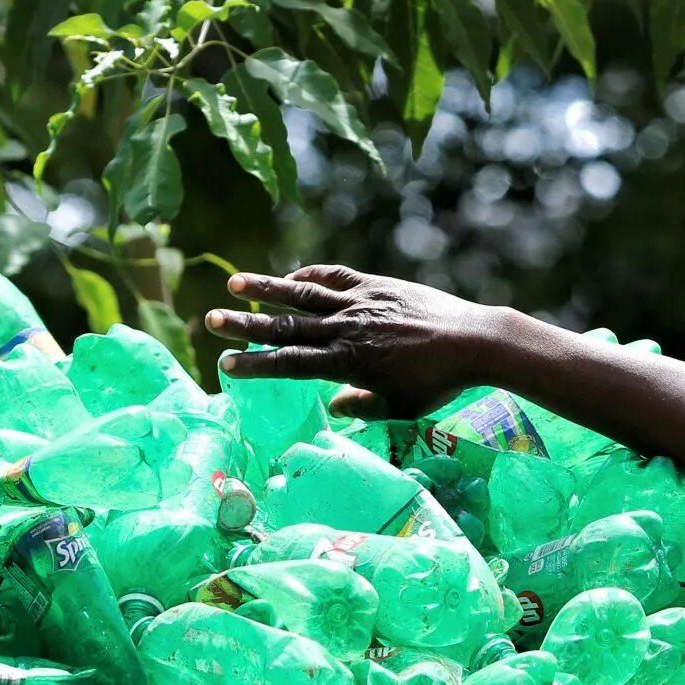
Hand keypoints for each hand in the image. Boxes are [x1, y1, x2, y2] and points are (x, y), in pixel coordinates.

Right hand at [201, 265, 514, 419]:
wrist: (473, 341)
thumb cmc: (437, 384)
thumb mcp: (398, 408)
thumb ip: (361, 407)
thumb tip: (332, 407)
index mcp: (348, 364)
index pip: (291, 364)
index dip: (256, 364)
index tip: (226, 364)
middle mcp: (347, 329)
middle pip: (286, 326)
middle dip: (246, 324)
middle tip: (211, 320)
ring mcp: (360, 303)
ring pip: (303, 294)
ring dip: (267, 289)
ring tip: (234, 284)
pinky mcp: (375, 285)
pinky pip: (335, 277)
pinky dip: (311, 277)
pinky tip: (292, 278)